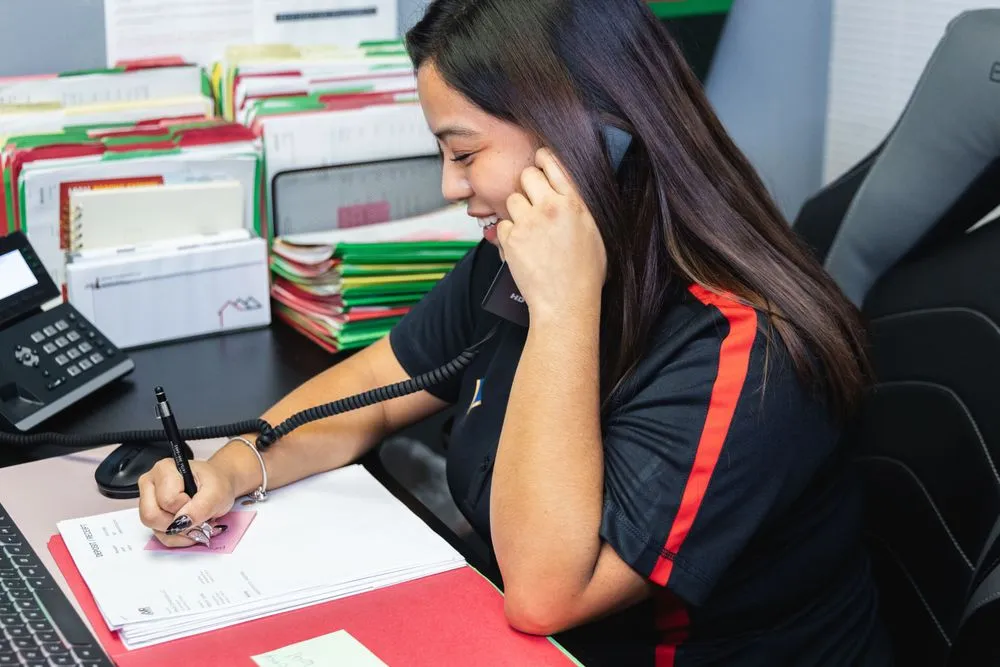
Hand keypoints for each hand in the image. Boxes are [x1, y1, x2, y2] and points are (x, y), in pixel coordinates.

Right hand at [138, 459, 235, 547]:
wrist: (218, 487)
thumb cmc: (216, 484)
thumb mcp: (216, 492)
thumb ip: (201, 506)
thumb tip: (181, 523)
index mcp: (164, 470)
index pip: (167, 500)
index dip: (186, 505)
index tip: (199, 499)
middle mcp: (150, 484)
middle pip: (151, 515)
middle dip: (178, 522)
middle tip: (196, 514)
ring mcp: (148, 502)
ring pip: (154, 528)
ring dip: (180, 532)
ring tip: (196, 521)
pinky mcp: (153, 517)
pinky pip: (160, 536)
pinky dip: (179, 537)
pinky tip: (191, 528)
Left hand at [497, 148, 605, 323]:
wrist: (566, 303)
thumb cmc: (585, 274)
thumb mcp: (595, 232)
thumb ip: (581, 206)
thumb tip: (570, 189)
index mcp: (574, 202)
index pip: (552, 162)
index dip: (543, 160)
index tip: (541, 163)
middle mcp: (550, 207)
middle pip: (527, 175)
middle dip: (529, 185)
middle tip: (535, 201)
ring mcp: (528, 223)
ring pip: (512, 198)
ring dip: (518, 210)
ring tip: (530, 228)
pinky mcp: (510, 239)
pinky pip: (502, 223)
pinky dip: (509, 232)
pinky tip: (523, 245)